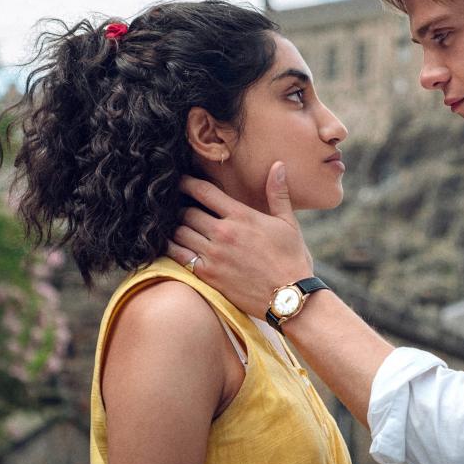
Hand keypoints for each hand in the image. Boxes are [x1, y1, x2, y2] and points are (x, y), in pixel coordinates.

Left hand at [168, 162, 313, 316]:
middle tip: (176, 207)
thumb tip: (277, 165)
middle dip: (180, 207)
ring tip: (172, 226)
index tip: (180, 181)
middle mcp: (224, 232)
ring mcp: (213, 255)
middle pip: (187, 212)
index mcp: (241, 216)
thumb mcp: (288, 223)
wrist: (289, 297)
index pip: (204, 192)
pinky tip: (172, 246)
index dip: (187, 183)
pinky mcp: (207, 275)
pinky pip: (178, 257)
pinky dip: (171, 249)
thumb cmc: (292, 259)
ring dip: (174, 228)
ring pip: (179, 233)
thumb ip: (278, 193)